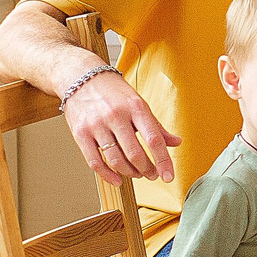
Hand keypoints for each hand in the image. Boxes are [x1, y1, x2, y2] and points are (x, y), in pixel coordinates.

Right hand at [66, 71, 181, 185]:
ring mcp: (97, 125)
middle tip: (152, 174)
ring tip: (137, 174)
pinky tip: (117, 180)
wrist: (80, 77)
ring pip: (116, 160)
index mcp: (135, 107)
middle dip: (147, 170)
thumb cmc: (113, 91)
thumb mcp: (138, 102)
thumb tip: (176, 142)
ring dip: (130, 173)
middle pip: (135, 153)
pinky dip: (108, 175)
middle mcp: (116, 115)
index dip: (163, 161)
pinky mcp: (81, 133)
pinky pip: (95, 162)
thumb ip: (156, 125)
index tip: (168, 176)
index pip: (153, 139)